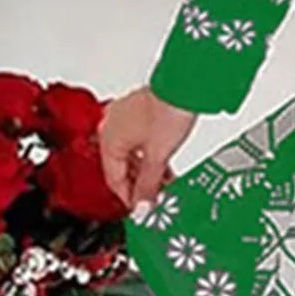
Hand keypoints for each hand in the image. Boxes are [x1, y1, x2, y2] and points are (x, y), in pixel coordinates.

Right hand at [98, 87, 198, 211]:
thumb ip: (148, 184)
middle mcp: (111, 126)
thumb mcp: (158, 156)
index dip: (128, 198)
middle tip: (152, 200)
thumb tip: (142, 205)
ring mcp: (125, 117)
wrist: (186, 85)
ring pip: (131, 154)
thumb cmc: (169, 109)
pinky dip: (149, 156)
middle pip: (120, 166)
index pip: (113, 179)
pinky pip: (139, 141)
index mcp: (108, 138)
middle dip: (138, 185)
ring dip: (145, 171)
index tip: (140, 210)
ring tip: (162, 185)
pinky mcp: (140, 111)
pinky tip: (163, 166)